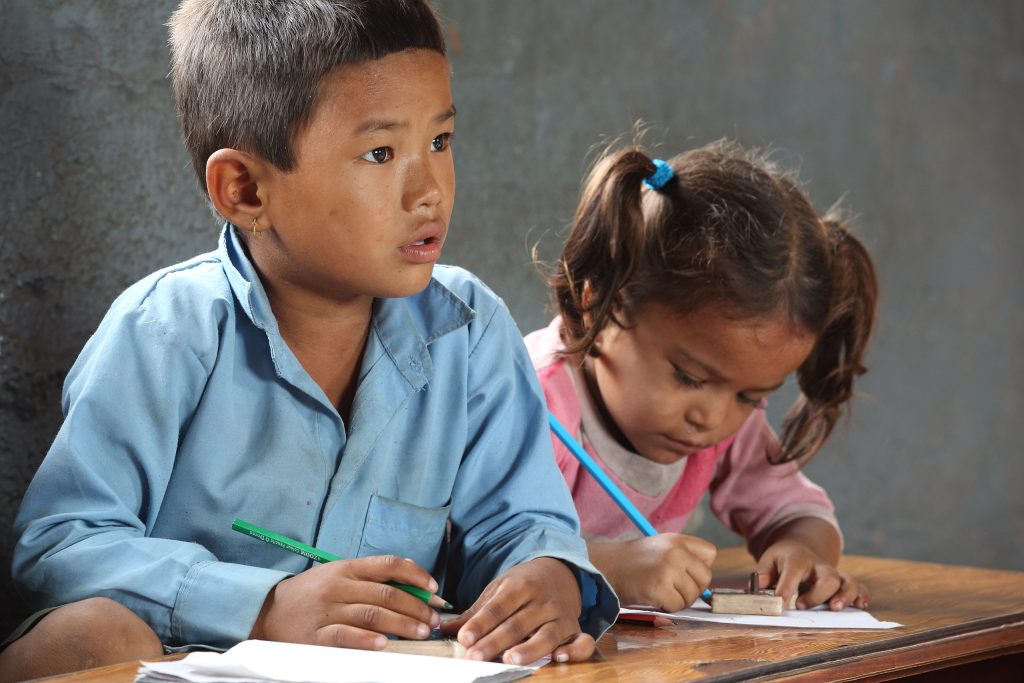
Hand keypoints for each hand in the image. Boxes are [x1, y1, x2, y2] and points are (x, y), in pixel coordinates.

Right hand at [250, 555, 441, 648]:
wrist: (268, 611)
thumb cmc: (311, 593)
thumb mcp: (338, 573)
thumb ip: (371, 573)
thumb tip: (411, 570)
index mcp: (346, 568)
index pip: (388, 565)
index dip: (416, 576)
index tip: (434, 589)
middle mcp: (339, 586)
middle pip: (386, 593)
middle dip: (417, 607)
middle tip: (434, 620)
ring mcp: (327, 611)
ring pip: (372, 614)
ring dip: (402, 624)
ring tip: (421, 633)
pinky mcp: (315, 636)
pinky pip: (344, 636)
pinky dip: (366, 640)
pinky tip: (384, 645)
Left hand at [440, 557, 594, 664]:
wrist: (559, 571)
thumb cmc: (522, 585)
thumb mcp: (499, 590)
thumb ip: (476, 612)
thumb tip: (444, 628)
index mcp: (520, 586)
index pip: (498, 607)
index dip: (481, 623)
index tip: (464, 638)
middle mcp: (541, 601)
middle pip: (518, 623)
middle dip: (495, 640)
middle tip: (475, 656)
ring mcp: (560, 615)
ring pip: (547, 634)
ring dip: (530, 648)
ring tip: (510, 659)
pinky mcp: (575, 628)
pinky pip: (581, 641)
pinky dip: (574, 651)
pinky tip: (560, 658)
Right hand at [589, 534, 715, 611]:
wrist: (604, 567)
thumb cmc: (632, 563)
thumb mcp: (660, 548)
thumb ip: (683, 557)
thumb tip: (705, 583)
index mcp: (677, 540)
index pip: (710, 553)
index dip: (700, 567)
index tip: (685, 573)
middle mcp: (675, 551)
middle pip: (705, 578)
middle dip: (693, 589)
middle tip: (674, 590)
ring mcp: (668, 569)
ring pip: (692, 595)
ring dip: (678, 600)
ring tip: (660, 593)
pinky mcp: (659, 587)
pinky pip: (676, 606)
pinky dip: (666, 608)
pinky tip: (652, 598)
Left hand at [756, 540, 869, 610]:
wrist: (801, 548)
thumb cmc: (783, 559)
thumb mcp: (769, 559)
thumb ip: (763, 573)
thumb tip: (758, 587)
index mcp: (797, 559)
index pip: (794, 571)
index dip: (787, 587)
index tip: (780, 603)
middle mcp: (819, 566)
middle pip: (827, 577)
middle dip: (818, 593)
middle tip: (802, 605)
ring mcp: (834, 574)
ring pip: (847, 581)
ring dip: (845, 595)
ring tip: (836, 608)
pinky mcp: (844, 583)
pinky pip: (860, 587)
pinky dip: (862, 596)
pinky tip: (860, 606)